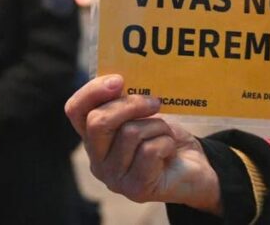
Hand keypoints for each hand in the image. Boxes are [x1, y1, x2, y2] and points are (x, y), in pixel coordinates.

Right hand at [65, 75, 222, 213]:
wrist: (194, 171)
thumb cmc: (163, 139)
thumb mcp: (142, 115)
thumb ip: (125, 102)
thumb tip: (120, 82)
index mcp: (93, 138)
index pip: (75, 110)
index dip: (92, 91)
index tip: (119, 80)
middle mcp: (97, 160)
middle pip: (98, 121)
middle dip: (130, 104)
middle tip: (155, 102)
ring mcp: (114, 178)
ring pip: (129, 133)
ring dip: (157, 126)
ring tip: (165, 134)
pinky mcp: (136, 188)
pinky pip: (149, 150)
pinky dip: (166, 142)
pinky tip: (170, 151)